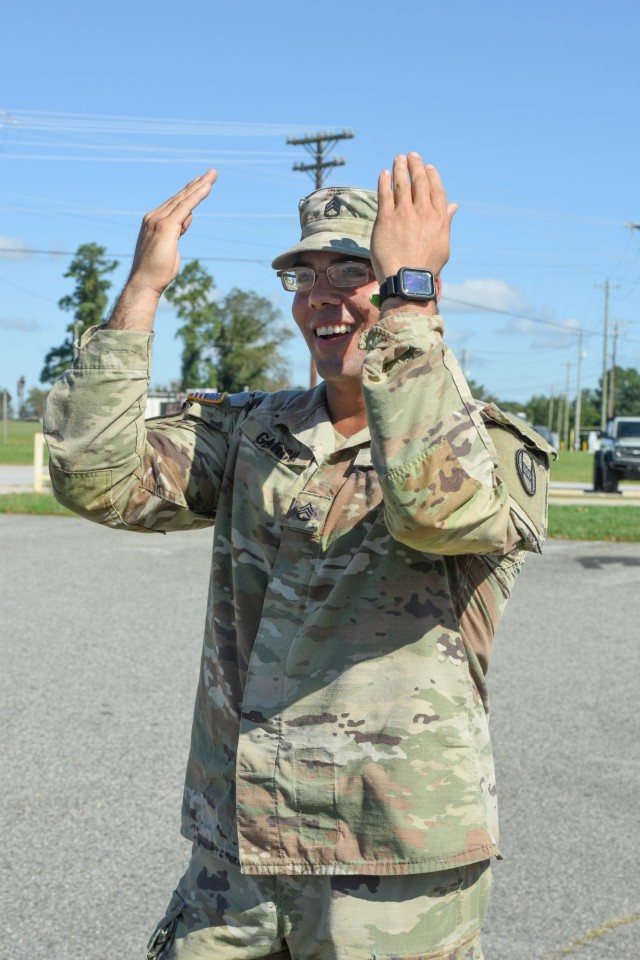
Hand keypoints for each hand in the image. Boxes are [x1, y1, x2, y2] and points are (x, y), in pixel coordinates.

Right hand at [127, 169, 217, 297]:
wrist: (144, 282)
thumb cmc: (156, 271)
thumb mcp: (171, 246)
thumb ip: (178, 230)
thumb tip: (187, 218)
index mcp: (154, 221)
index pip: (175, 203)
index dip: (189, 192)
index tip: (200, 183)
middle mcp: (154, 217)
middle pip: (180, 196)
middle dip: (197, 184)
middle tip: (212, 173)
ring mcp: (158, 220)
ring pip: (184, 198)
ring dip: (200, 186)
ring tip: (212, 175)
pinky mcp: (166, 226)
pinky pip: (185, 206)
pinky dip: (197, 195)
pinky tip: (207, 187)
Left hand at [370, 154, 456, 283]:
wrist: (408, 280)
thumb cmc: (426, 267)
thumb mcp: (444, 245)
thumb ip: (446, 222)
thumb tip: (453, 206)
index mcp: (438, 218)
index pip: (436, 190)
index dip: (432, 176)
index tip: (428, 167)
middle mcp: (423, 212)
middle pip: (419, 182)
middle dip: (415, 166)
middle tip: (411, 156)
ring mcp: (404, 214)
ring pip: (402, 184)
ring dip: (400, 168)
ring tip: (398, 159)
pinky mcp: (386, 219)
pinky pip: (385, 195)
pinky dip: (384, 182)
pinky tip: (384, 174)